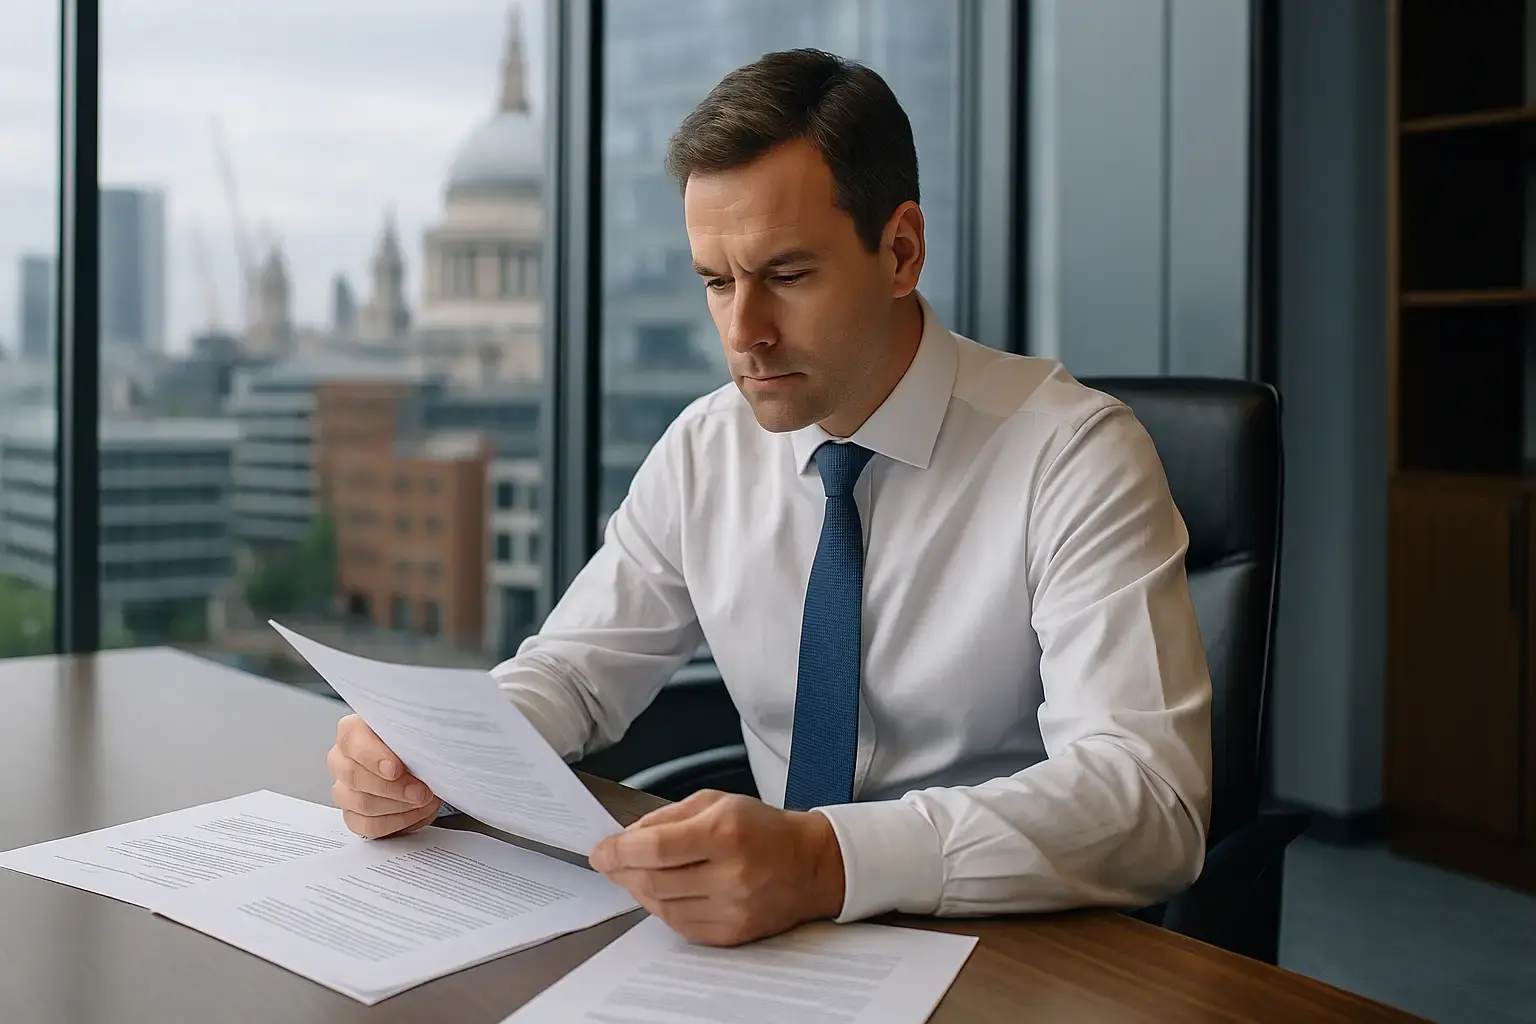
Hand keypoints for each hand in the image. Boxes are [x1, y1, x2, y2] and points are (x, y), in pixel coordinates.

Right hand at [326, 714, 440, 837]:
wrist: (421, 763)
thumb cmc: (414, 744)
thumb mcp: (415, 733)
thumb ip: (411, 737)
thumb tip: (421, 751)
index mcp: (352, 731)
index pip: (351, 741)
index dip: (374, 757)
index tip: (396, 769)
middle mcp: (341, 759)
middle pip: (354, 777)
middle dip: (394, 788)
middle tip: (422, 791)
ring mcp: (343, 788)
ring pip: (362, 804)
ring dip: (400, 806)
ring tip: (425, 800)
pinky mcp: (352, 814)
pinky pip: (367, 826)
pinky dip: (396, 822)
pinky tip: (414, 812)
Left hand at [589, 790, 845, 946]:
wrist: (810, 865)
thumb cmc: (762, 828)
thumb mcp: (717, 802)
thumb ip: (667, 817)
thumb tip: (625, 838)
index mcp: (725, 832)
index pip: (656, 847)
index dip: (620, 851)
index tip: (600, 852)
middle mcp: (730, 874)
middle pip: (653, 880)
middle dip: (623, 871)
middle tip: (611, 862)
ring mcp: (732, 908)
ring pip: (662, 906)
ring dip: (640, 890)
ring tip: (639, 873)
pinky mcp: (732, 933)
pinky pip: (680, 925)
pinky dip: (663, 907)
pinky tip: (665, 891)